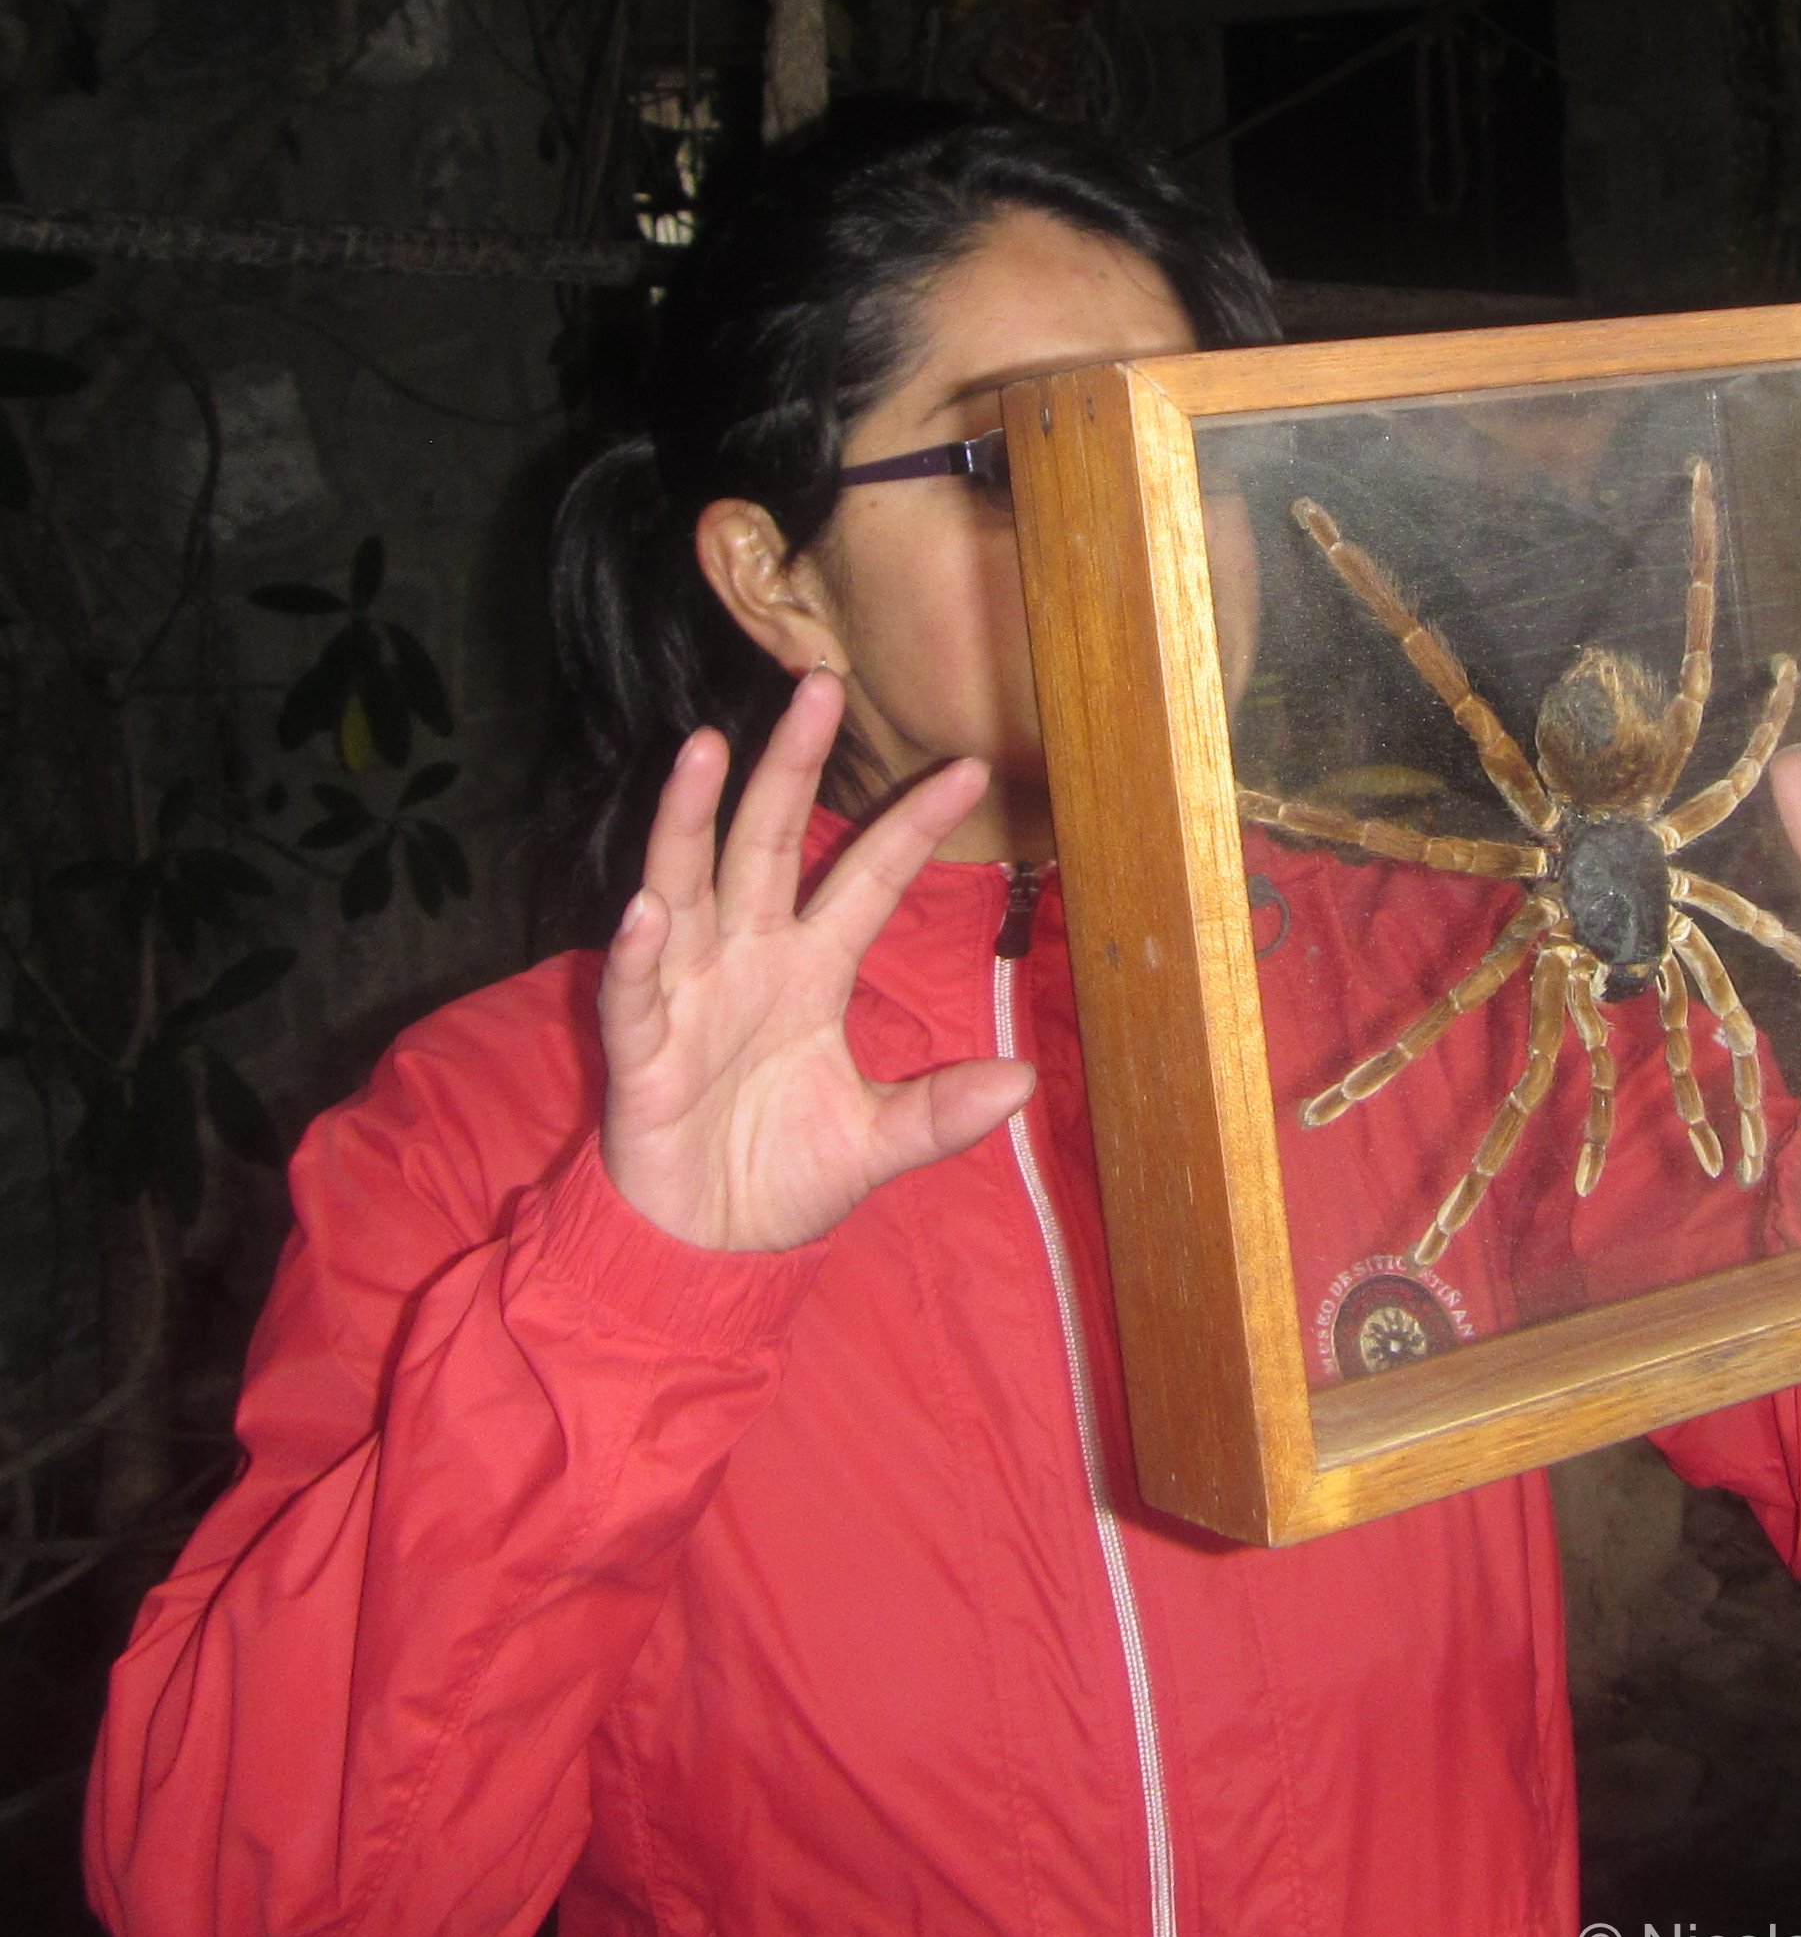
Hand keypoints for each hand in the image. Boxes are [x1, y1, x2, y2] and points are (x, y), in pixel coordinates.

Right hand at [598, 670, 1033, 1252]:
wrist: (702, 1250)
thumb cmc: (779, 1177)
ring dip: (693, 819)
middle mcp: (749, 960)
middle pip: (768, 843)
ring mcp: (690, 995)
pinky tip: (649, 908)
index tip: (970, 765)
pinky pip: (638, 989)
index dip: (913, 824)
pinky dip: (640, 950)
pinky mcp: (642, 1048)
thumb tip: (1026, 1080)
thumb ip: (940, 1111)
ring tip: (707, 748)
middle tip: (820, 685)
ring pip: (689, 884)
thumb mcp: (876, 1141)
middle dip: (792, 766)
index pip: (871, 879)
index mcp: (812, 970)